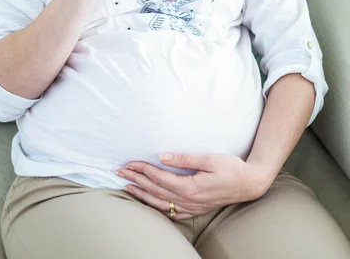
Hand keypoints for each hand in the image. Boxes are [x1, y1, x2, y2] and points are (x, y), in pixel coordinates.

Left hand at [116, 153, 268, 219]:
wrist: (249, 183)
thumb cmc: (231, 167)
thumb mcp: (209, 158)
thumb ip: (184, 158)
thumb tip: (162, 156)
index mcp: (190, 186)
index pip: (159, 178)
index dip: (142, 170)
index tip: (129, 163)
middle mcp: (188, 200)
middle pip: (155, 190)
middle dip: (136, 180)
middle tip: (119, 172)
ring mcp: (192, 207)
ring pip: (160, 203)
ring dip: (142, 194)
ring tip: (127, 186)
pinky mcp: (196, 208)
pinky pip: (172, 212)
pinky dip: (157, 207)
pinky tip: (150, 203)